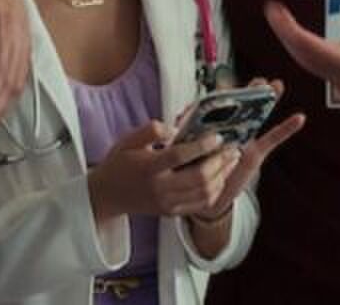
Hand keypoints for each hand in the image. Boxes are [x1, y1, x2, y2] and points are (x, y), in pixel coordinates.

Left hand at [0, 0, 30, 136]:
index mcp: (2, 27)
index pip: (0, 70)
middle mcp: (18, 38)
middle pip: (12, 82)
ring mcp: (25, 41)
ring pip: (20, 81)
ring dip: (5, 105)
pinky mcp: (25, 44)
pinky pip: (22, 74)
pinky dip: (12, 92)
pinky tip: (0, 104)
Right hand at [88, 121, 238, 220]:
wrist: (107, 195)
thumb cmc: (120, 164)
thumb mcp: (129, 140)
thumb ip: (151, 131)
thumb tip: (174, 127)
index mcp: (148, 168)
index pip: (179, 156)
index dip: (201, 146)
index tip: (216, 136)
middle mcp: (159, 188)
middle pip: (198, 177)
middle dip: (219, 162)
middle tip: (232, 148)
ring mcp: (167, 203)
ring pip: (203, 193)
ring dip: (222, 176)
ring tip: (231, 160)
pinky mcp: (171, 212)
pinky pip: (200, 204)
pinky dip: (215, 191)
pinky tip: (221, 177)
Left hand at [191, 79, 305, 222]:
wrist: (204, 194)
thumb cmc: (194, 168)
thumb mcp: (184, 148)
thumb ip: (182, 133)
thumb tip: (174, 120)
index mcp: (213, 124)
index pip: (221, 102)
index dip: (227, 91)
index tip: (226, 83)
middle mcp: (231, 128)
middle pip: (242, 105)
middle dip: (252, 90)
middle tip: (261, 78)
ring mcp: (245, 139)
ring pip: (258, 116)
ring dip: (269, 100)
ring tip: (277, 85)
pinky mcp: (255, 153)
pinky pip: (272, 138)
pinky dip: (286, 128)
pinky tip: (299, 118)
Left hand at [265, 0, 339, 98]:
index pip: (324, 52)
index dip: (298, 35)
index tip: (283, 16)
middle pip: (308, 59)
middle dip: (286, 35)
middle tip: (273, 10)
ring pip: (308, 63)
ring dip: (290, 40)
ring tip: (278, 15)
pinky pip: (314, 63)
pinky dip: (299, 46)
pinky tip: (291, 30)